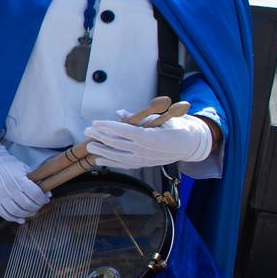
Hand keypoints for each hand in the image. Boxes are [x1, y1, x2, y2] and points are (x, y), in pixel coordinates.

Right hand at [0, 144, 50, 223]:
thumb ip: (37, 182)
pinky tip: (21, 218)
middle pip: (27, 205)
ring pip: (16, 211)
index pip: (35, 194)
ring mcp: (0, 195)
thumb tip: (48, 195)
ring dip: (26, 214)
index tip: (45, 199)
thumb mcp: (26, 170)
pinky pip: (5, 214)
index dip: (42, 199)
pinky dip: (14, 218)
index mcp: (17, 179)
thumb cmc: (11, 167)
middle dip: (36, 207)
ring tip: (31, 212)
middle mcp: (8, 188)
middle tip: (39, 206)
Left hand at [84, 113, 212, 169]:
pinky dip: (111, 163)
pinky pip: (124, 165)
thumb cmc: (173, 127)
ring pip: (118, 157)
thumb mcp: (159, 118)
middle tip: (87, 131)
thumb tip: (120, 112)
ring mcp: (144, 159)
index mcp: (151, 136)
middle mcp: (146, 150)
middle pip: (118, 143)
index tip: (95, 122)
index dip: (108, 127)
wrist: (189, 145)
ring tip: (89, 147)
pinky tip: (99, 160)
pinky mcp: (143, 165)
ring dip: (102, 152)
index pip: (124, 131)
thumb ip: (138, 118)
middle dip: (100, 137)